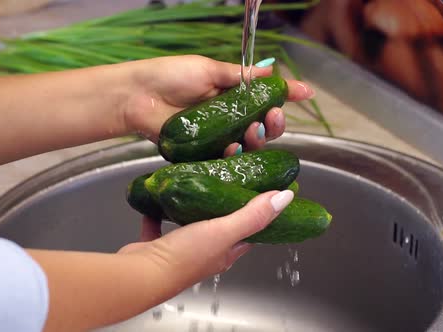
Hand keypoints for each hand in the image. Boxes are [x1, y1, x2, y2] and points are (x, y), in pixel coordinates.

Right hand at [118, 190, 293, 292]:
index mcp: (225, 252)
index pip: (249, 230)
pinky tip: (159, 197)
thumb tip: (284, 198)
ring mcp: (179, 250)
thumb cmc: (183, 258)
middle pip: (219, 224)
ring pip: (189, 223)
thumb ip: (253, 216)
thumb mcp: (224, 231)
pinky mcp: (156, 246)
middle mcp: (204, 253)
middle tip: (223, 176)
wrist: (139, 275)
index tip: (260, 187)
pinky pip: (158, 225)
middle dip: (222, 201)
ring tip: (193, 181)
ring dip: (191, 204)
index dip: (257, 210)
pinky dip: (159, 212)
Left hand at [123, 55, 314, 154]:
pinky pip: (226, 160)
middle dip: (274, 124)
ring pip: (248, 146)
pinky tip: (234, 149)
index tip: (305, 94)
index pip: (264, 100)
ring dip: (258, 140)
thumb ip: (242, 75)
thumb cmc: (169, 77)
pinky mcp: (203, 155)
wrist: (137, 96)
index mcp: (230, 96)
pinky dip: (234, 155)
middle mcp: (227, 119)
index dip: (284, 98)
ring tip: (253, 131)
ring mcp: (216, 138)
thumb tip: (273, 70)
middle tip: (272, 117)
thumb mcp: (209, 69)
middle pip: (262, 127)